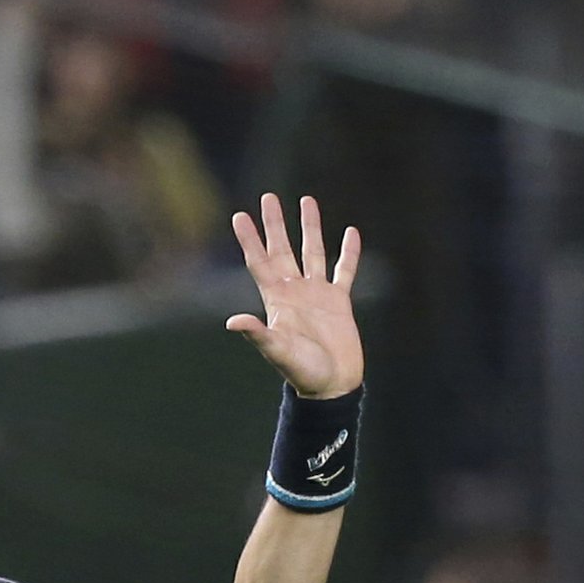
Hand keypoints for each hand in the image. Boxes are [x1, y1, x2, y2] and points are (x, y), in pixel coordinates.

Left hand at [226, 195, 364, 397]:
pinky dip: (348, 253)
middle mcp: (294, 291)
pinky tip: (350, 232)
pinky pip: (344, 271)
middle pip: (282, 249)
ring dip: (310, 228)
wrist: (332, 385)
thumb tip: (232, 321)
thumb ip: (258, 334)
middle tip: (268, 197)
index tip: (238, 215)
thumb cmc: (303, 372)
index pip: (259, 261)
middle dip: (275, 224)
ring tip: (307, 200)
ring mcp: (317, 294)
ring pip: (313, 252)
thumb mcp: (278, 351)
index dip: (249, 239)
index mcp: (277, 299)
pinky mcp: (340, 301)